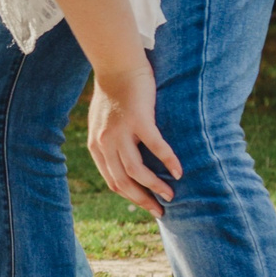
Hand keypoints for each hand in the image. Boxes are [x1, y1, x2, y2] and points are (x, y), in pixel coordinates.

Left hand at [87, 62, 180, 217]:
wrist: (117, 66)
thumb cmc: (114, 94)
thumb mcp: (102, 123)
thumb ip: (109, 143)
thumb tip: (123, 163)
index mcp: (96, 146)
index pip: (113, 181)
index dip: (131, 197)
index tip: (147, 205)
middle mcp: (105, 142)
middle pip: (124, 182)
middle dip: (143, 200)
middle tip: (160, 210)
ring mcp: (121, 132)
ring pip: (137, 171)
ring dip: (155, 187)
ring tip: (170, 195)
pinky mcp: (139, 120)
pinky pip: (156, 147)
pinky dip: (169, 161)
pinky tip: (179, 171)